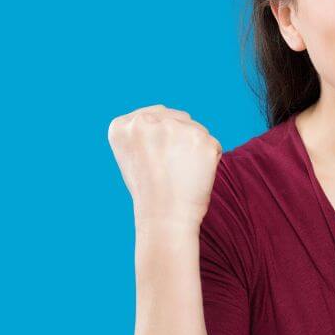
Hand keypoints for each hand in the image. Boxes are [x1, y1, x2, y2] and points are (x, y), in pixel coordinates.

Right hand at [107, 104, 222, 228]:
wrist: (165, 217)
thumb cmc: (149, 192)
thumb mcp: (133, 156)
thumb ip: (145, 133)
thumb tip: (168, 117)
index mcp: (122, 126)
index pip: (153, 116)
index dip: (162, 138)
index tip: (158, 159)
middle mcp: (145, 121)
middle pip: (177, 118)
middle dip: (181, 139)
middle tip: (172, 169)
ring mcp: (174, 128)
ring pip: (196, 129)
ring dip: (195, 148)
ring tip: (182, 173)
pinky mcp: (201, 139)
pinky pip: (213, 144)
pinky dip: (210, 159)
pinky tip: (196, 175)